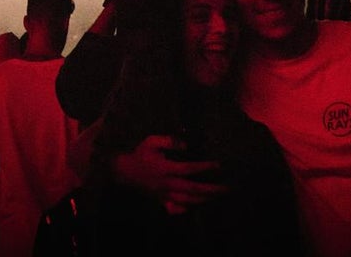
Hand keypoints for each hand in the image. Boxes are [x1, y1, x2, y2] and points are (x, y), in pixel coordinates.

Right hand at [110, 134, 226, 213]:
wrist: (123, 171)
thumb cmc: (140, 154)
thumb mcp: (151, 141)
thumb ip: (169, 140)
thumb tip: (187, 142)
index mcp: (167, 168)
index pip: (190, 169)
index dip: (206, 167)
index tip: (220, 164)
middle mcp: (168, 184)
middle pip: (194, 190)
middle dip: (212, 189)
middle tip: (227, 188)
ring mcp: (164, 194)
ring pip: (188, 201)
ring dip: (205, 200)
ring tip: (218, 197)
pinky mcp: (161, 200)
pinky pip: (175, 209)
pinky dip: (187, 209)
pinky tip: (197, 206)